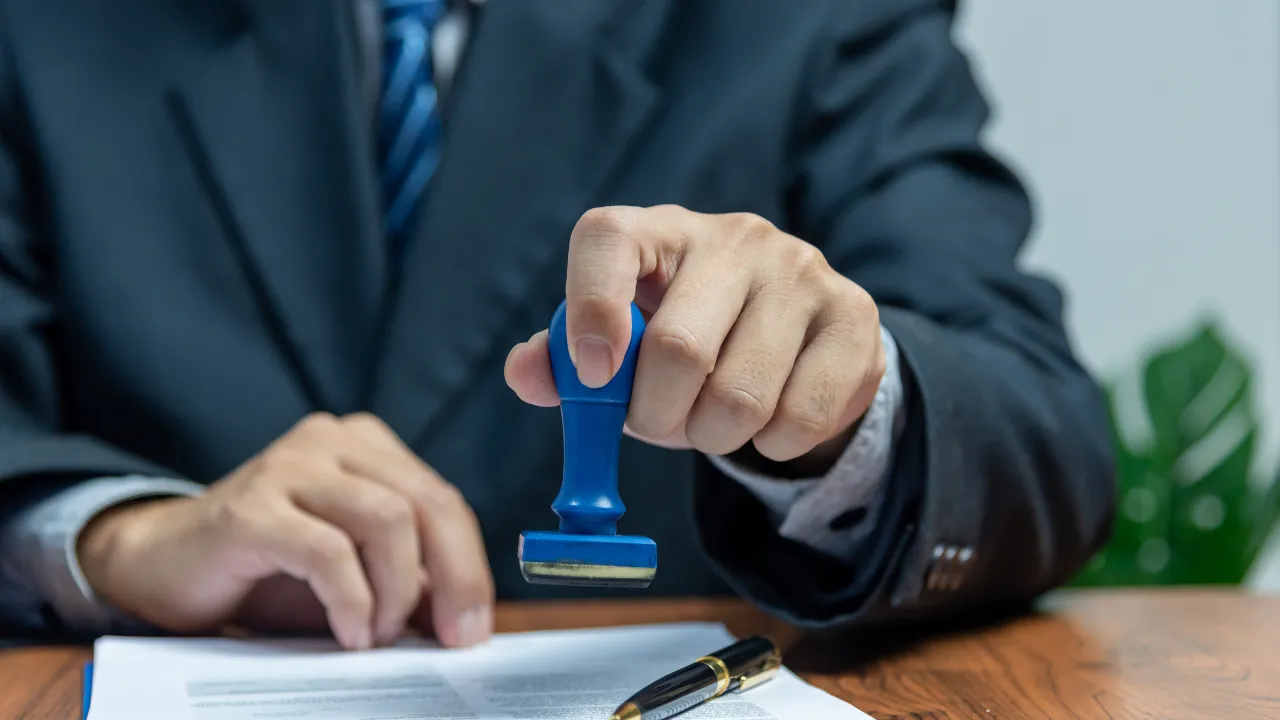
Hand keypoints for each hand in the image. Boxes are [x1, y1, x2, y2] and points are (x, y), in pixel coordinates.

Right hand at [77, 413, 493, 649]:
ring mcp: (289, 466)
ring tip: (378, 636)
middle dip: (454, 578)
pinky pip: (328, 550)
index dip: (469, 566)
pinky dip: (351, 599)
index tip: (474, 627)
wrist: (163, 566)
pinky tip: (350, 633)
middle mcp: (331, 441)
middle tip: (454, 639)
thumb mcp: (353, 574)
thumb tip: (467, 621)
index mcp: (365, 446)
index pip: (442, 500)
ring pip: (387, 519)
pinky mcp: (251, 508)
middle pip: (426, 503)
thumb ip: (408, 582)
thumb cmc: (267, 571)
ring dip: (396, 590)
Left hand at [506, 205, 884, 465]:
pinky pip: (802, 417)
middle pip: (678, 348)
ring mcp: (802, 270)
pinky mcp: (855, 316)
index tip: (591, 377)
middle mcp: (734, 237)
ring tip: (714, 422)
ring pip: (742, 396)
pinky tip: (769, 421)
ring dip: (714, 437)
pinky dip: (772, 445)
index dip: (589, 311)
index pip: (608, 240)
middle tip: (659, 424)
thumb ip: (563, 361)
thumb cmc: (687, 337)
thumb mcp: (620, 346)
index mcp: (659, 231)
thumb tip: (527, 373)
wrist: (794, 336)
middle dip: (656, 415)